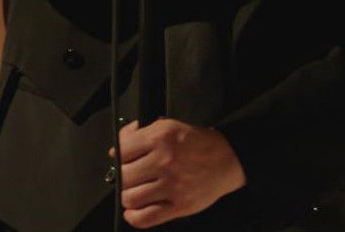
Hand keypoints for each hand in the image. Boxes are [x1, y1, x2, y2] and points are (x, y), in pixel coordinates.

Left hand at [110, 118, 245, 227]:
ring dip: (128, 196)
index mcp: (161, 138)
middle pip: (124, 176)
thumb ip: (141, 133)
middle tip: (130, 175)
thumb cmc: (197, 144)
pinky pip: (145, 218)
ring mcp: (172, 185)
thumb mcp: (169, 125)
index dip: (119, 155)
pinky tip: (135, 210)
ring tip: (135, 191)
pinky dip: (134, 217)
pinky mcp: (179, 206)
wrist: (226, 159)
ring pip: (130, 198)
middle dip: (123, 176)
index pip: (122, 150)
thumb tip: (117, 147)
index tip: (122, 158)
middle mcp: (165, 161)